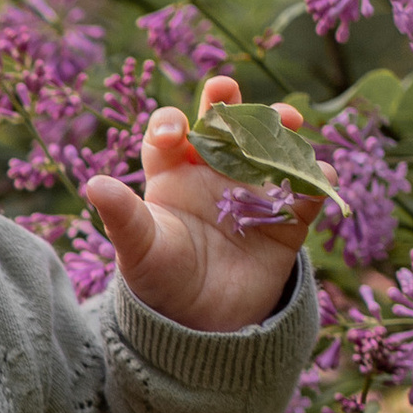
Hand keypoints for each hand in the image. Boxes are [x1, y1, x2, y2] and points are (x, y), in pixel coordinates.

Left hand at [83, 72, 321, 332]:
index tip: (176, 132)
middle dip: (227, 100)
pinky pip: (307, 191)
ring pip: (271, 145)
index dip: (170, 122)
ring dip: (281, 128)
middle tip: (227, 89)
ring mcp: (252, 189)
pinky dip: (317, 181)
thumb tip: (93, 184)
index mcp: (173, 173)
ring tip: (289, 122)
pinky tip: (318, 178)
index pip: (170, 132)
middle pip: (223, 121)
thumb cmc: (161, 279)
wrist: (200, 322)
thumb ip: (122, 217)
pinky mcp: (286, 216)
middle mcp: (214, 171)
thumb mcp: (139, 249)